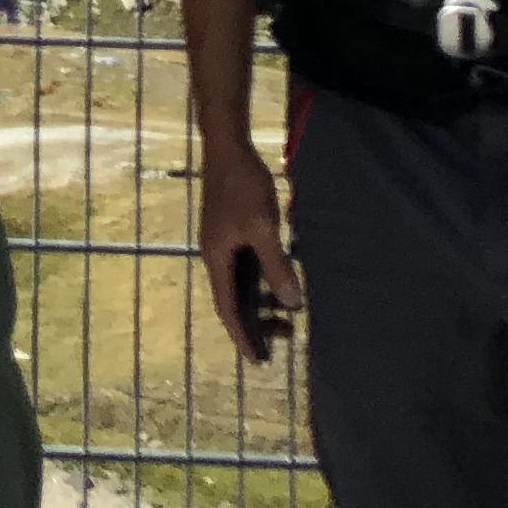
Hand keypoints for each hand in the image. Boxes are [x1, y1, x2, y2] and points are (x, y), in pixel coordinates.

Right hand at [199, 144, 300, 359]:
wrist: (227, 147)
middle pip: (233, 298)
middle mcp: (215, 255)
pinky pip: (245, 265)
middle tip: (286, 335)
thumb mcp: (263, 229)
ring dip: (261, 299)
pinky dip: (261, 278)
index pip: (228, 308)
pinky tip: (280, 276)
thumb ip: (277, 266)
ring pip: (240, 281)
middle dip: (256, 321)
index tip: (257, 360)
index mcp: (217, 259)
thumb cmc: (243, 187)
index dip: (242, 336)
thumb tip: (292, 303)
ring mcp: (221, 241)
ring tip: (288, 309)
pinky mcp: (229, 229)